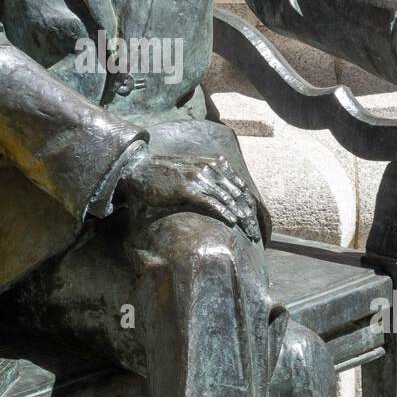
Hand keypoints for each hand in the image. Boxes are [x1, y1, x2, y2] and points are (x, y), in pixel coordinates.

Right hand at [114, 149, 261, 242]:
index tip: (254, 221)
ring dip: (241, 217)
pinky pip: (211, 201)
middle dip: (249, 214)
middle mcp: (209, 168)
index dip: (249, 205)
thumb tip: (224, 196)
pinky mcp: (187, 188)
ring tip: (249, 232)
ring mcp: (198, 176)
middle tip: (255, 233)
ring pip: (228, 198)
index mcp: (214, 163)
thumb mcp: (192, 170)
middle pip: (238, 193)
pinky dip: (224, 212)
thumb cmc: (165, 174)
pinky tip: (232, 222)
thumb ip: (209, 178)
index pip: (239, 185)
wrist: (141, 169)